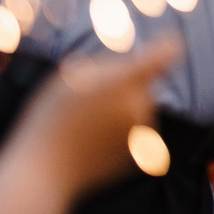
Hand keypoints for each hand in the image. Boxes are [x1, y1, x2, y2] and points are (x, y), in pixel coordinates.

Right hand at [8, 39, 180, 198]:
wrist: (44, 171)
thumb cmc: (50, 119)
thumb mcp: (69, 78)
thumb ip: (108, 65)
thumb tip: (138, 62)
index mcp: (122, 83)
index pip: (162, 56)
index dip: (166, 46)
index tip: (169, 42)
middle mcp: (138, 107)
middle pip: (144, 86)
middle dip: (126, 86)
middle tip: (89, 101)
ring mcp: (142, 134)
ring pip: (141, 109)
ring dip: (124, 110)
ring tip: (87, 124)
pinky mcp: (141, 155)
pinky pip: (137, 133)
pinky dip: (121, 133)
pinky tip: (93, 142)